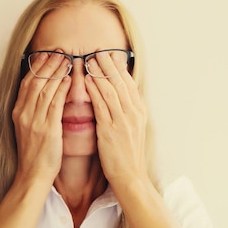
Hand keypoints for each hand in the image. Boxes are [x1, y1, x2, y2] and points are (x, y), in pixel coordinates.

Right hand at [12, 53, 70, 181]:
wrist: (33, 175)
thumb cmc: (35, 154)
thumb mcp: (29, 128)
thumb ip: (35, 111)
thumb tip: (44, 95)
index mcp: (19, 112)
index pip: (27, 82)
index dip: (36, 66)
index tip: (45, 54)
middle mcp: (24, 113)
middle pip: (35, 81)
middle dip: (47, 64)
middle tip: (58, 50)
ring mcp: (34, 120)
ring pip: (45, 89)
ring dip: (56, 72)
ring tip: (66, 58)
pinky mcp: (47, 129)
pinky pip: (54, 104)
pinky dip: (61, 89)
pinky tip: (69, 79)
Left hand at [84, 51, 148, 183]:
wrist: (131, 176)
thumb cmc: (128, 154)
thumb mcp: (133, 128)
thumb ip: (127, 111)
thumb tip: (120, 95)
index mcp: (139, 111)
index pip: (129, 82)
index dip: (118, 67)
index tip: (109, 54)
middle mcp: (133, 113)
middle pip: (120, 81)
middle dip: (108, 64)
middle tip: (98, 50)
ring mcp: (123, 121)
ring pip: (111, 89)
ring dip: (99, 72)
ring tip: (89, 59)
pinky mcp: (110, 130)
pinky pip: (102, 105)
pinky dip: (95, 90)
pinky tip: (87, 80)